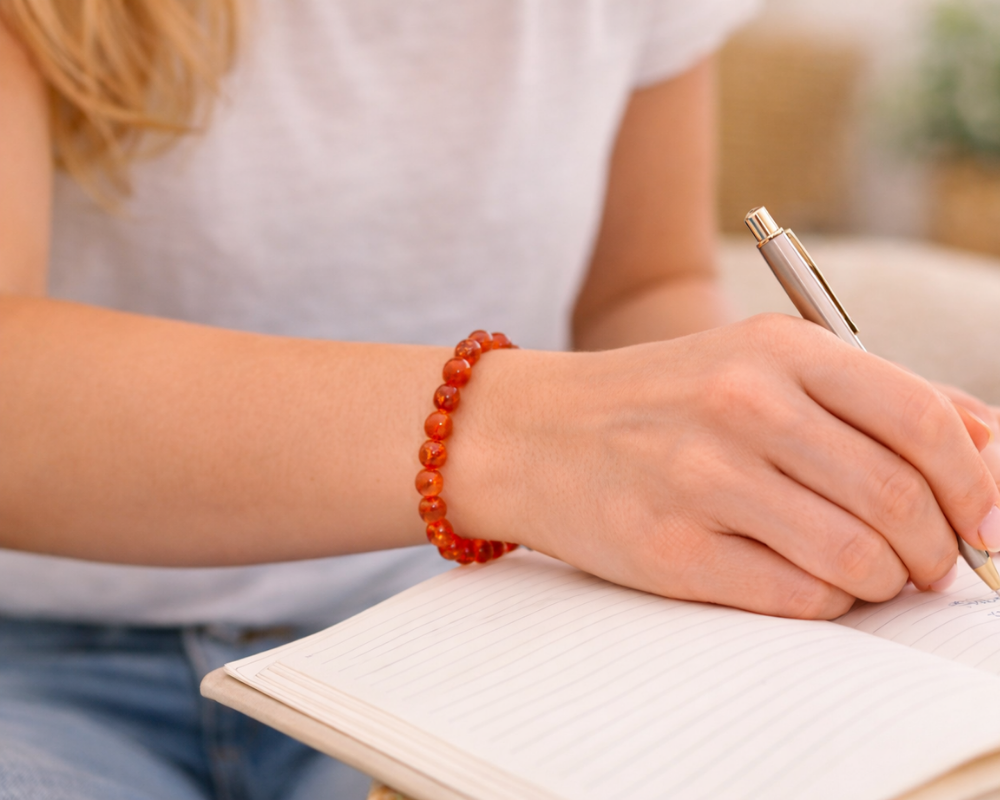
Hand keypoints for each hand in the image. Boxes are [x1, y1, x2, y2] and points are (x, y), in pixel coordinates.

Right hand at [451, 314, 999, 619]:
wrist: (531, 432)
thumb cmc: (655, 401)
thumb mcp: (756, 362)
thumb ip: (869, 395)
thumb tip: (986, 447)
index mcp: (777, 349)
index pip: (922, 418)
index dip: (979, 483)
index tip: (990, 523)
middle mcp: (741, 405)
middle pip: (898, 497)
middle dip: (937, 549)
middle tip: (930, 562)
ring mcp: (701, 477)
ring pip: (856, 557)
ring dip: (884, 580)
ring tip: (869, 573)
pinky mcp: (670, 548)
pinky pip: (796, 597)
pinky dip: (826, 601)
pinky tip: (809, 581)